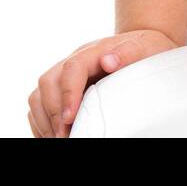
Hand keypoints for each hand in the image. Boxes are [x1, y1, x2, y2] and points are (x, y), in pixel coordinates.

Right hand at [28, 29, 179, 136]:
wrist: (145, 48)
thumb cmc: (147, 50)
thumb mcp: (146, 47)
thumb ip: (129, 53)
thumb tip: (108, 61)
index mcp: (94, 50)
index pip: (72, 68)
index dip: (68, 93)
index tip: (70, 117)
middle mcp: (75, 60)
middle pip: (48, 81)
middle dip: (53, 112)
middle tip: (65, 136)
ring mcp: (66, 74)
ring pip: (39, 94)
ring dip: (45, 119)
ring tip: (59, 138)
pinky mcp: (63, 88)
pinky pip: (40, 105)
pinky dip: (42, 122)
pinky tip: (54, 135)